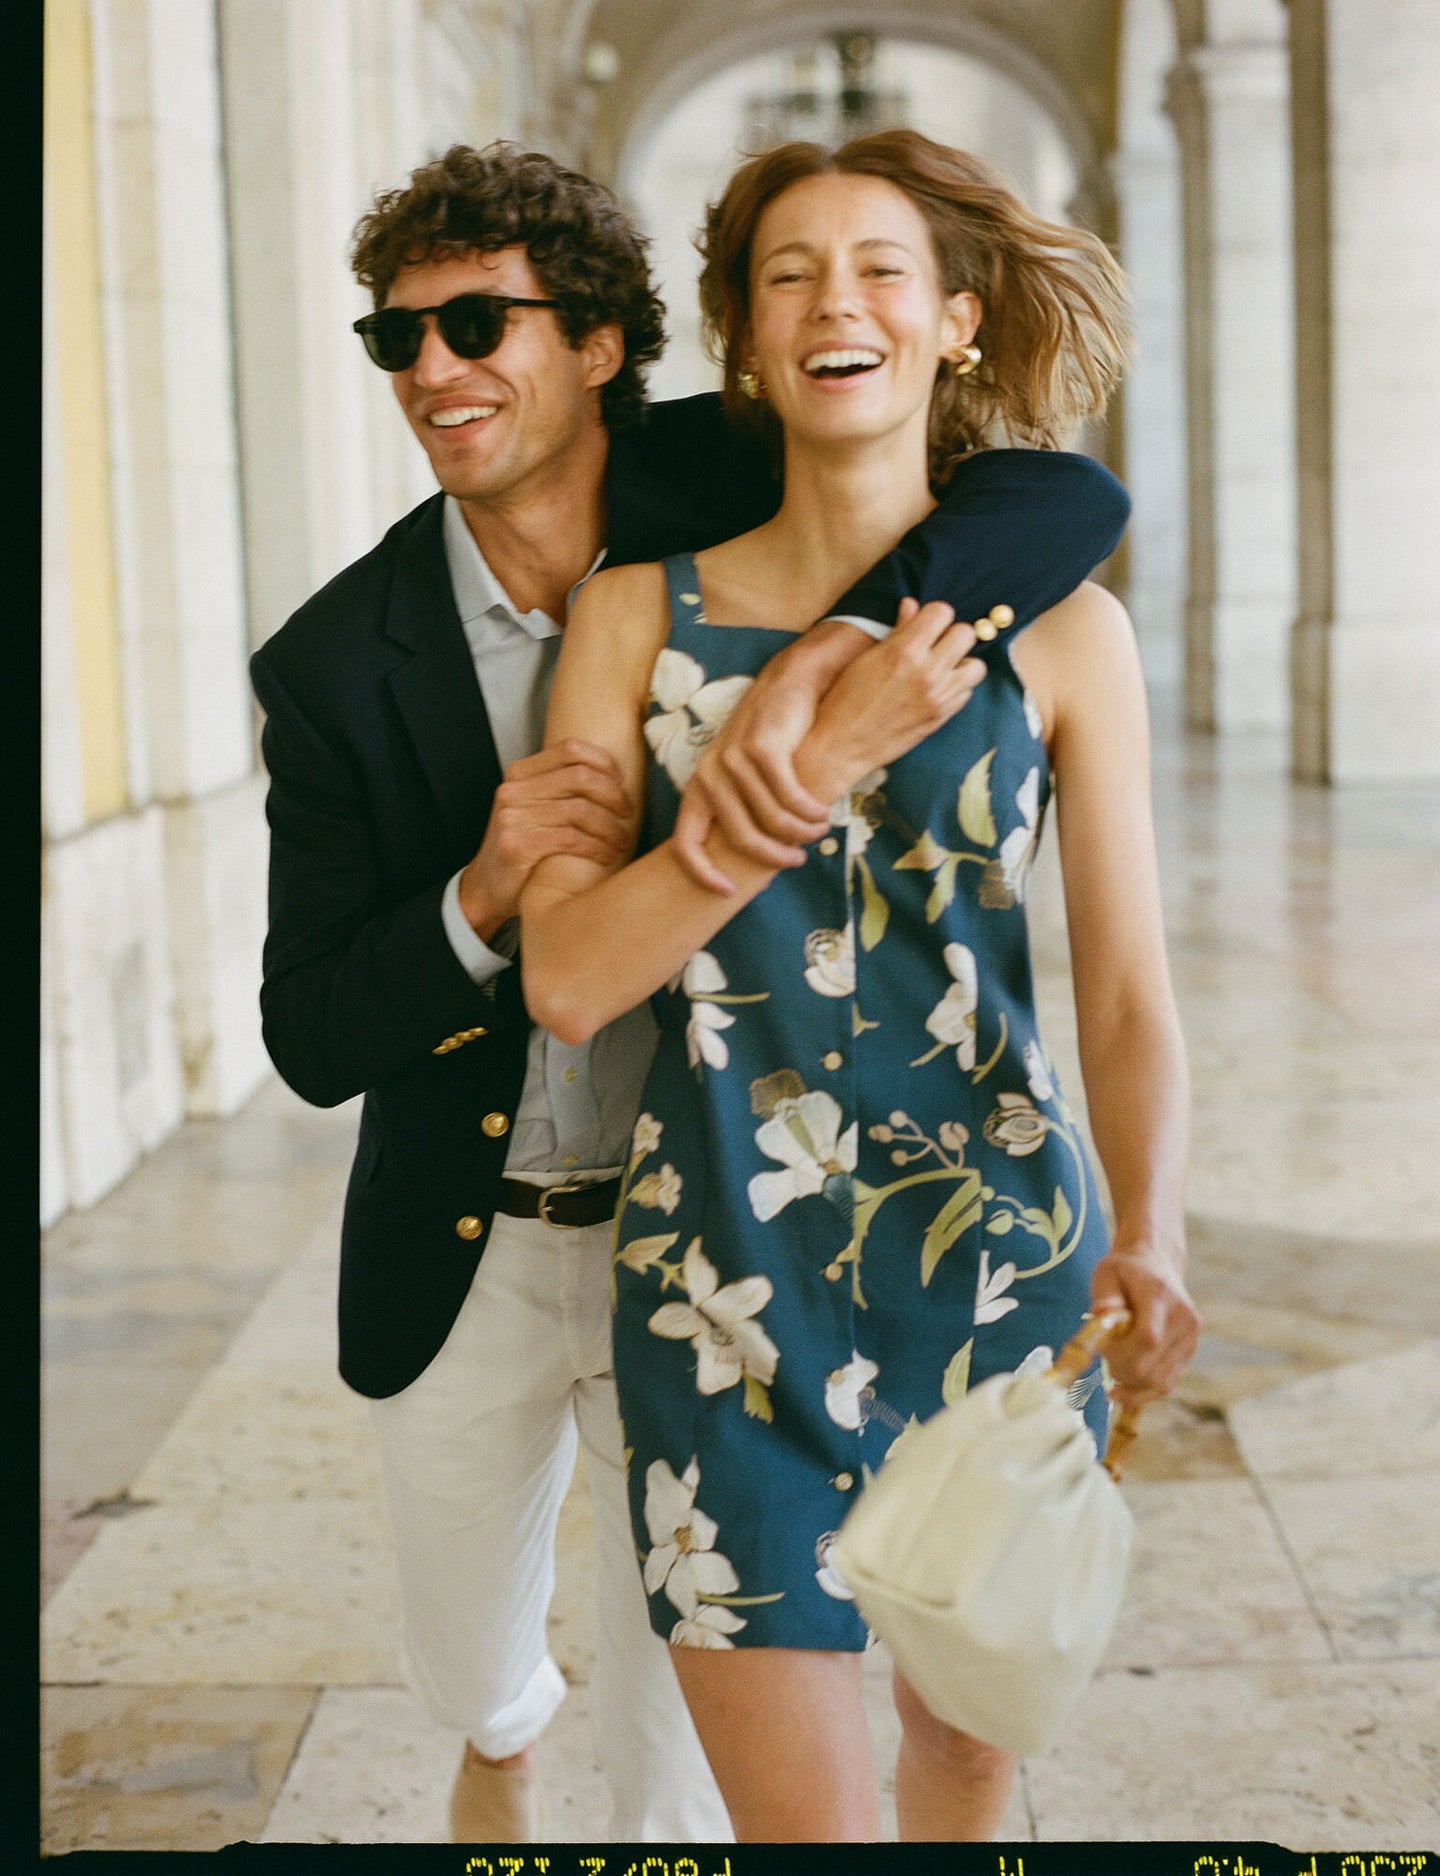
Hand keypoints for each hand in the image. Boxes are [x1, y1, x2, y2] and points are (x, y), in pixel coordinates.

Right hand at [458, 740, 632, 939]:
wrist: (487, 888)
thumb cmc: (524, 849)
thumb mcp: (537, 809)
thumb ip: (563, 789)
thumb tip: (616, 777)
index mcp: (520, 773)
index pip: (571, 749)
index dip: (604, 763)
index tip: (622, 783)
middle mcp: (513, 790)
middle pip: (580, 777)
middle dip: (614, 796)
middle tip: (628, 814)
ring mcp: (512, 817)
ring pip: (580, 810)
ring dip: (610, 828)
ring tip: (621, 841)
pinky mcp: (516, 845)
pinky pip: (571, 838)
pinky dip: (597, 847)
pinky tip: (607, 855)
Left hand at [671, 641, 843, 895]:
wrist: (789, 683)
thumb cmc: (770, 738)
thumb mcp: (745, 776)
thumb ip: (744, 811)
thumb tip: (754, 861)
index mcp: (699, 787)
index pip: (685, 843)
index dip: (701, 874)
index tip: (728, 892)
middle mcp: (709, 774)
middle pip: (741, 838)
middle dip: (774, 856)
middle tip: (797, 860)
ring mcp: (733, 760)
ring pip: (771, 819)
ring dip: (801, 831)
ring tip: (818, 829)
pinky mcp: (761, 748)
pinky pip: (789, 796)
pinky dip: (809, 810)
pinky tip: (821, 812)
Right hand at [804, 598, 987, 797]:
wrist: (842, 745)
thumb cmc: (846, 699)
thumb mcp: (867, 658)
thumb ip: (897, 630)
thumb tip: (912, 605)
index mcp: (904, 651)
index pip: (943, 612)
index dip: (934, 615)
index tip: (926, 624)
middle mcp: (927, 672)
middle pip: (967, 634)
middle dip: (952, 634)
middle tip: (936, 644)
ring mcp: (938, 697)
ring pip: (976, 666)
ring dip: (962, 663)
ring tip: (942, 668)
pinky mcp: (941, 717)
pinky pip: (967, 692)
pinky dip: (956, 688)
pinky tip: (937, 689)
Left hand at [1089, 1236, 1200, 1408]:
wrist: (1157, 1264)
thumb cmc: (1125, 1271)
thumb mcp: (1107, 1273)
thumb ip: (1105, 1295)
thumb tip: (1100, 1313)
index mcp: (1161, 1295)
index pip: (1147, 1339)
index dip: (1120, 1354)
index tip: (1101, 1350)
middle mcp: (1184, 1318)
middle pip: (1152, 1367)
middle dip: (1120, 1371)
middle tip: (1103, 1357)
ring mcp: (1191, 1336)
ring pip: (1161, 1382)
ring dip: (1130, 1385)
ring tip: (1111, 1369)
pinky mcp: (1190, 1350)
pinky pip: (1168, 1382)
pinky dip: (1144, 1391)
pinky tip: (1123, 1390)